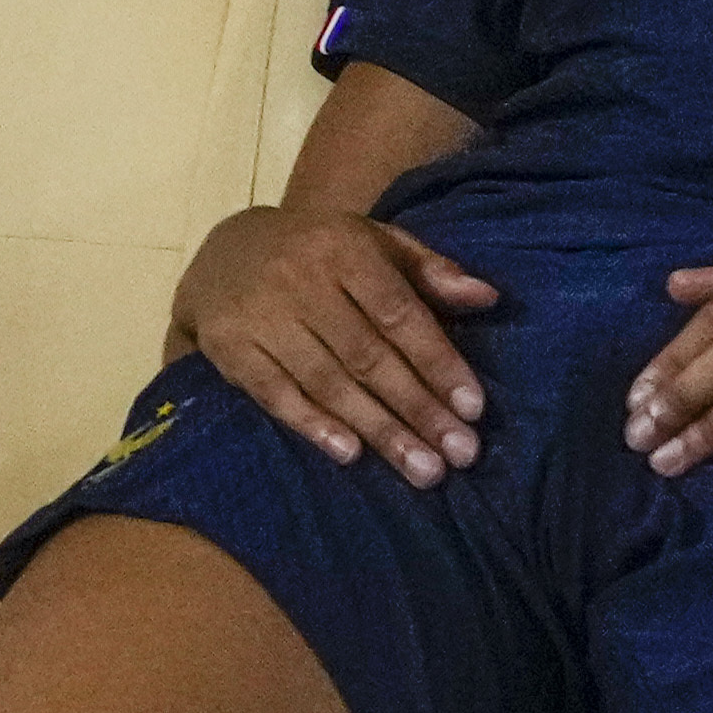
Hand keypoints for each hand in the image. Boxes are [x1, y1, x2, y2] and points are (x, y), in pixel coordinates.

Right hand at [177, 207, 498, 481]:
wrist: (224, 251)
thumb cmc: (320, 252)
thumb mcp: (375, 243)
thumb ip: (430, 271)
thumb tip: (488, 298)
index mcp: (345, 249)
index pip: (400, 314)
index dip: (438, 362)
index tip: (473, 409)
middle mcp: (301, 281)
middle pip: (368, 356)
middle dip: (418, 409)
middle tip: (459, 454)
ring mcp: (261, 316)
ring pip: (327, 381)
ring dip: (378, 430)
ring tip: (422, 470)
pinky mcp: (229, 347)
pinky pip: (275, 393)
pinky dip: (312, 425)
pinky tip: (350, 454)